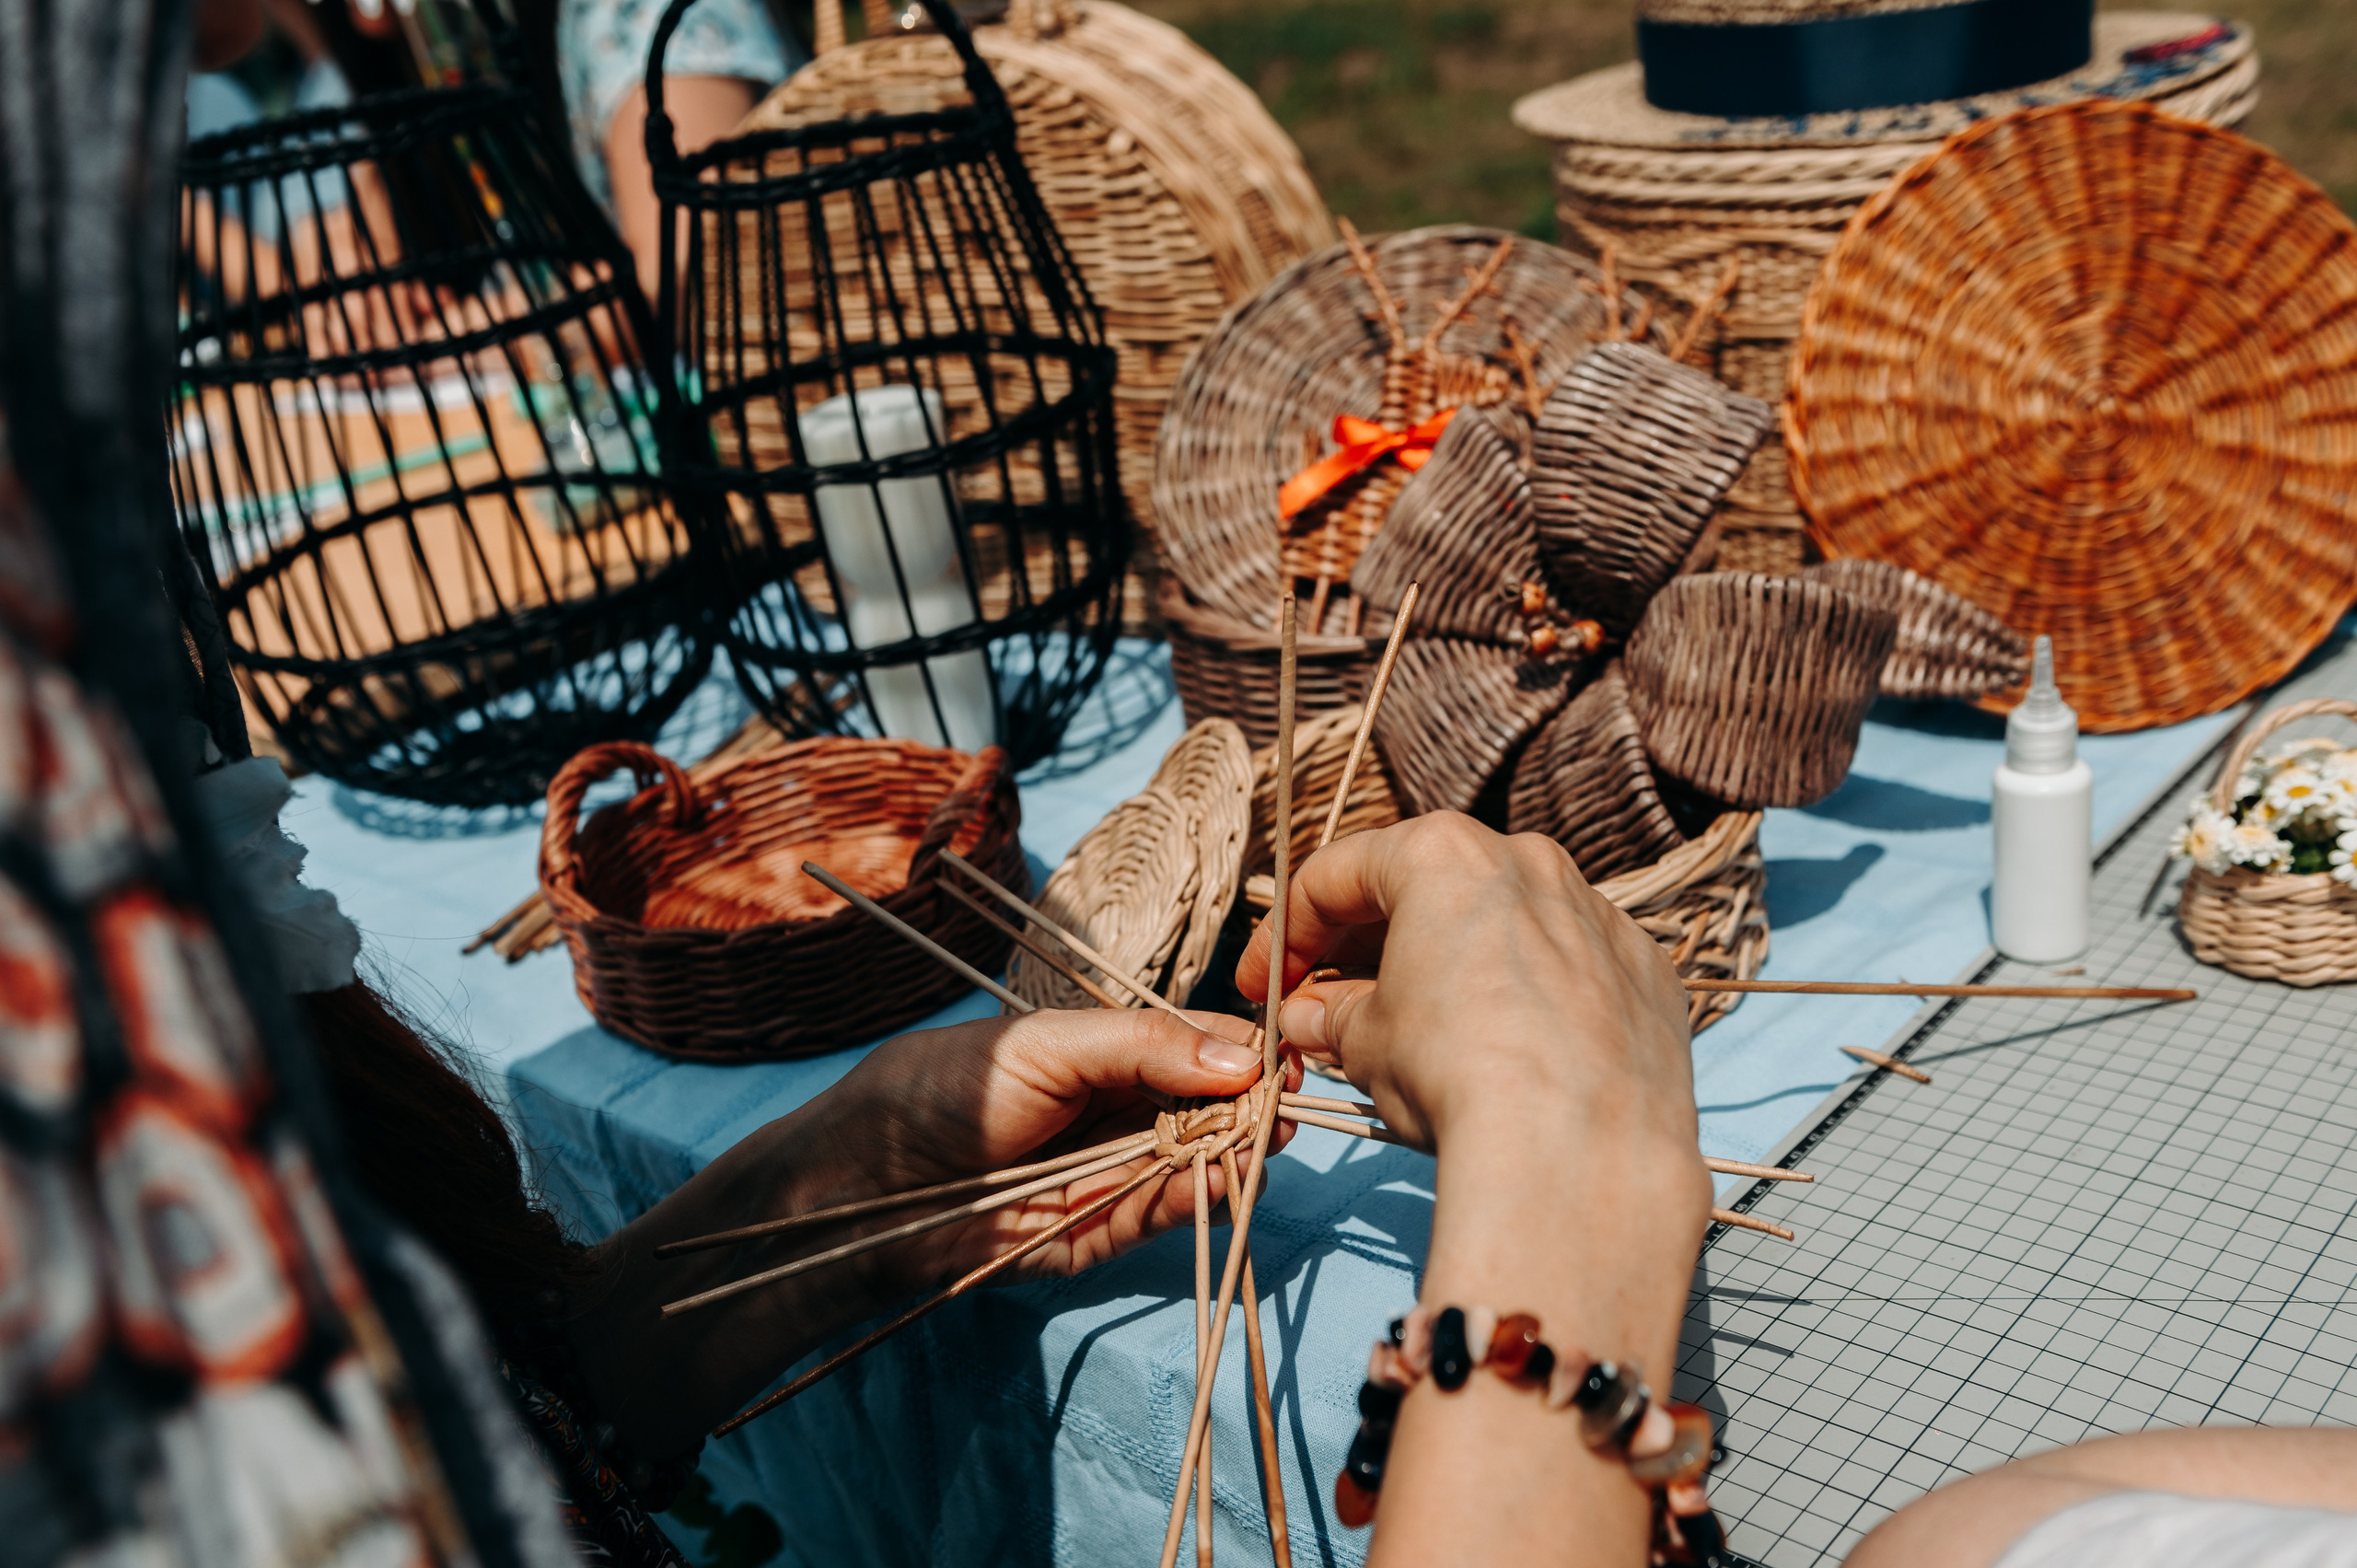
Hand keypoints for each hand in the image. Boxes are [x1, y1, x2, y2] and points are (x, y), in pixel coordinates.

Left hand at [794, 1006, 1302, 1291]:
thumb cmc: (945, 1088)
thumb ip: (1144, 1046)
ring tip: (1266, 1138)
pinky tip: (1226, 1175)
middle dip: (1251, 1105)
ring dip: (1237, 1153)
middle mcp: (1120, 1113)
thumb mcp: (1048, 1046)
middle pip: (1211, 1109)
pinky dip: (1199, 1198)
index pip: (1196, 1049)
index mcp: (1108, 1055)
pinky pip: (1165, 1215)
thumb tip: (1241, 1057)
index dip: (1241, 1053)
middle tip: (1285, 1100)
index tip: (1284, 1054)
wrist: (869, 1180)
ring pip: (1200, 1164)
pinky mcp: (1102, 1233)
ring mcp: (1114, 1174)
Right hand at [1231, 816, 1710, 1564]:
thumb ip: (1332, 1017)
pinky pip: (1572, 971)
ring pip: (1506, 926)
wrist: (1581, 1150)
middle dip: (1368, 949)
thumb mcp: (1366, 1045)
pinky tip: (1509, 1055)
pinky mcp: (1648, 973)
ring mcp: (1598, 914)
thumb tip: (1310, 1019)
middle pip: (1427, 891)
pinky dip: (1531, 999)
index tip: (1264, 989)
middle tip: (1330, 1009)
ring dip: (1453, 969)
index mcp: (1443, 855)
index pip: (1335, 878)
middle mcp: (1529, 862)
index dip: (1284, 937)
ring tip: (1419, 1035)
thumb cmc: (1456, 1076)